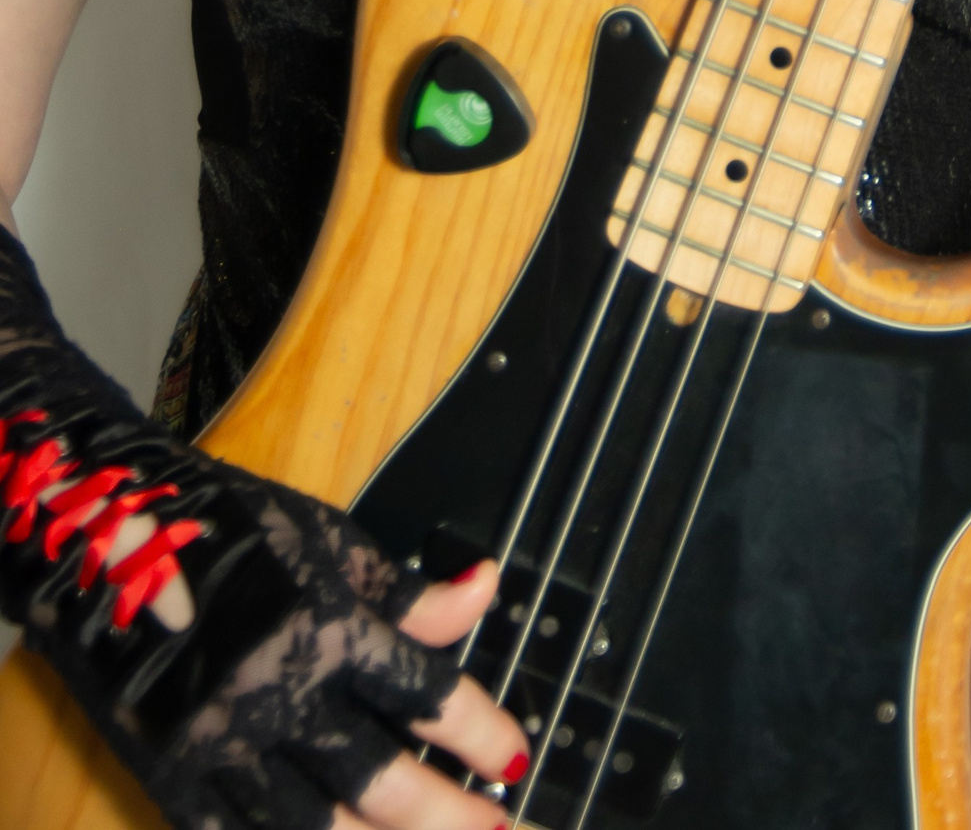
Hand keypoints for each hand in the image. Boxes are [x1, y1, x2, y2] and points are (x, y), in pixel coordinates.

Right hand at [44, 494, 526, 826]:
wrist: (102, 538)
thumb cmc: (225, 527)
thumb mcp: (323, 539)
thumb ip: (402, 589)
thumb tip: (482, 590)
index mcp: (319, 627)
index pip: (421, 693)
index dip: (477, 730)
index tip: (513, 755)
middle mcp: (273, 695)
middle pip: (379, 779)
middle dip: (446, 813)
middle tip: (497, 825)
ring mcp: (218, 745)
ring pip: (314, 825)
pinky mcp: (170, 776)